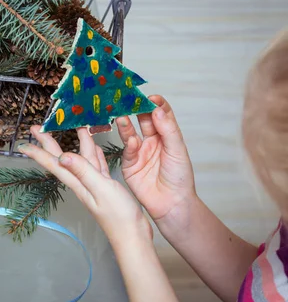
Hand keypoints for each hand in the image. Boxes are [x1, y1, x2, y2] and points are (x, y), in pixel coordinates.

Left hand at [19, 126, 151, 244]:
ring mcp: (93, 184)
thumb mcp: (100, 189)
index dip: (38, 153)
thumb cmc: (118, 217)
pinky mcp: (105, 186)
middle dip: (49, 142)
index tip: (23, 144)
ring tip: (72, 126)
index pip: (53, 164)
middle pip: (62, 158)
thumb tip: (63, 155)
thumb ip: (83, 171)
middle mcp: (81, 182)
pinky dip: (94, 154)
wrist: (133, 236)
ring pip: (81, 158)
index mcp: (77, 183)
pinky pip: (96, 165)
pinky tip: (93, 146)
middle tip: (37, 128)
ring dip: (76, 142)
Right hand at [115, 95, 196, 223]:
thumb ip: (167, 129)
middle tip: (128, 99)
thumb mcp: (177, 150)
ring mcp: (139, 152)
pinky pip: (126, 150)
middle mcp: (152, 141)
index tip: (150, 97)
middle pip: (143, 120)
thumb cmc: (180, 178)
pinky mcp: (129, 164)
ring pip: (130, 133)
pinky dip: (128, 143)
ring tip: (122, 115)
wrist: (172, 204)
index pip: (160, 114)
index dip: (155, 104)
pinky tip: (131, 140)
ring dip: (126, 123)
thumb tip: (157, 109)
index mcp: (166, 136)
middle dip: (136, 109)